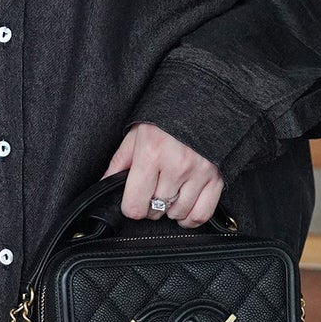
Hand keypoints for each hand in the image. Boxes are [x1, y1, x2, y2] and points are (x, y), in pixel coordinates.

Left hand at [102, 122, 223, 228]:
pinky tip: (183, 210)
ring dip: (170, 211)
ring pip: (178, 214)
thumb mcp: (136, 134)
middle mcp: (176, 165)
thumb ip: (119, 162)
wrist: (203, 102)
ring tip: (168, 196)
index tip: (132, 201)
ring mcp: (198, 173)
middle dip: (150, 206)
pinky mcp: (216, 178)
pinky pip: (201, 214)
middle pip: (156, 210)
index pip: (135, 205)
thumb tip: (105, 184)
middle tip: (151, 192)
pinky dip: (190, 219)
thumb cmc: (166, 118)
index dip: (130, 207)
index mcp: (151, 153)